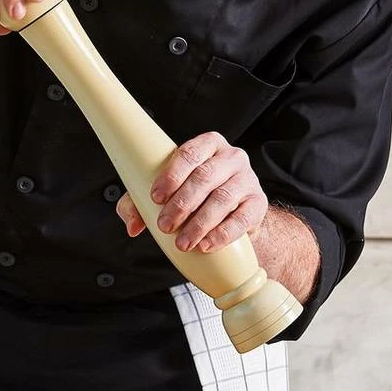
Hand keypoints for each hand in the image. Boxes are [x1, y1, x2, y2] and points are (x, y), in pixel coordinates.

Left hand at [115, 132, 267, 252]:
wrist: (231, 216)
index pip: (189, 153)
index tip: (155, 198)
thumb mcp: (166, 195)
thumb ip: (140, 204)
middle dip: (182, 203)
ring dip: (199, 223)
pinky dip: (221, 233)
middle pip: (205, 177)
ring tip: (183, 242)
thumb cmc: (194, 198)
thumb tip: (132, 225)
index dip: (171, 175)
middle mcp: (231, 157)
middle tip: (165, 225)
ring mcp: (248, 179)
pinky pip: (242, 218)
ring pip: (222, 198)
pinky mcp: (258, 203)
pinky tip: (206, 245)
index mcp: (207, 145)